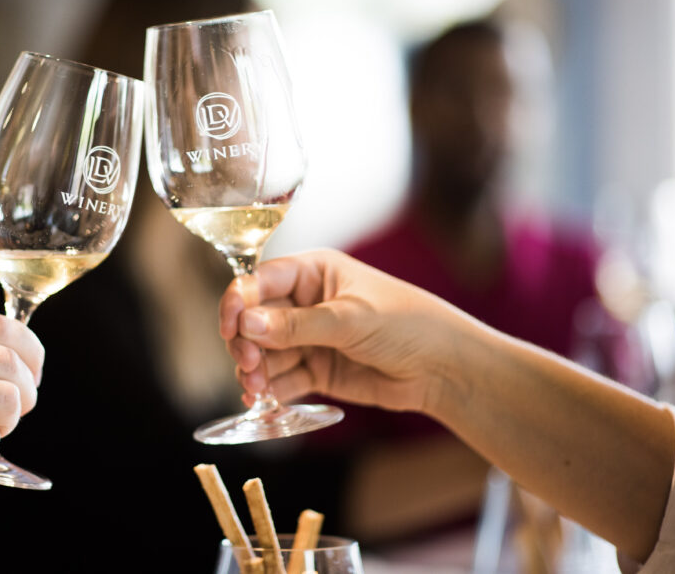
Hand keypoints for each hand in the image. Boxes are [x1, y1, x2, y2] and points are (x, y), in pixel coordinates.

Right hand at [219, 249, 472, 414]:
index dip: (238, 301)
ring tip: (256, 389)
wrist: (444, 368)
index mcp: (313, 272)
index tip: (230, 327)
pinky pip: (282, 378)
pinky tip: (263, 401)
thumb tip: (246, 322)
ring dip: (254, 370)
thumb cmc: (407, 324)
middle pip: (254, 320)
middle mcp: (305, 302)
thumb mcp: (349, 319)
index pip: (260, 281)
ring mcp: (309, 337)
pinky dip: (269, 389)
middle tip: (248, 365)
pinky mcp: (317, 369)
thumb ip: (296, 325)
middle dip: (245, 342)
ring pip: (264, 352)